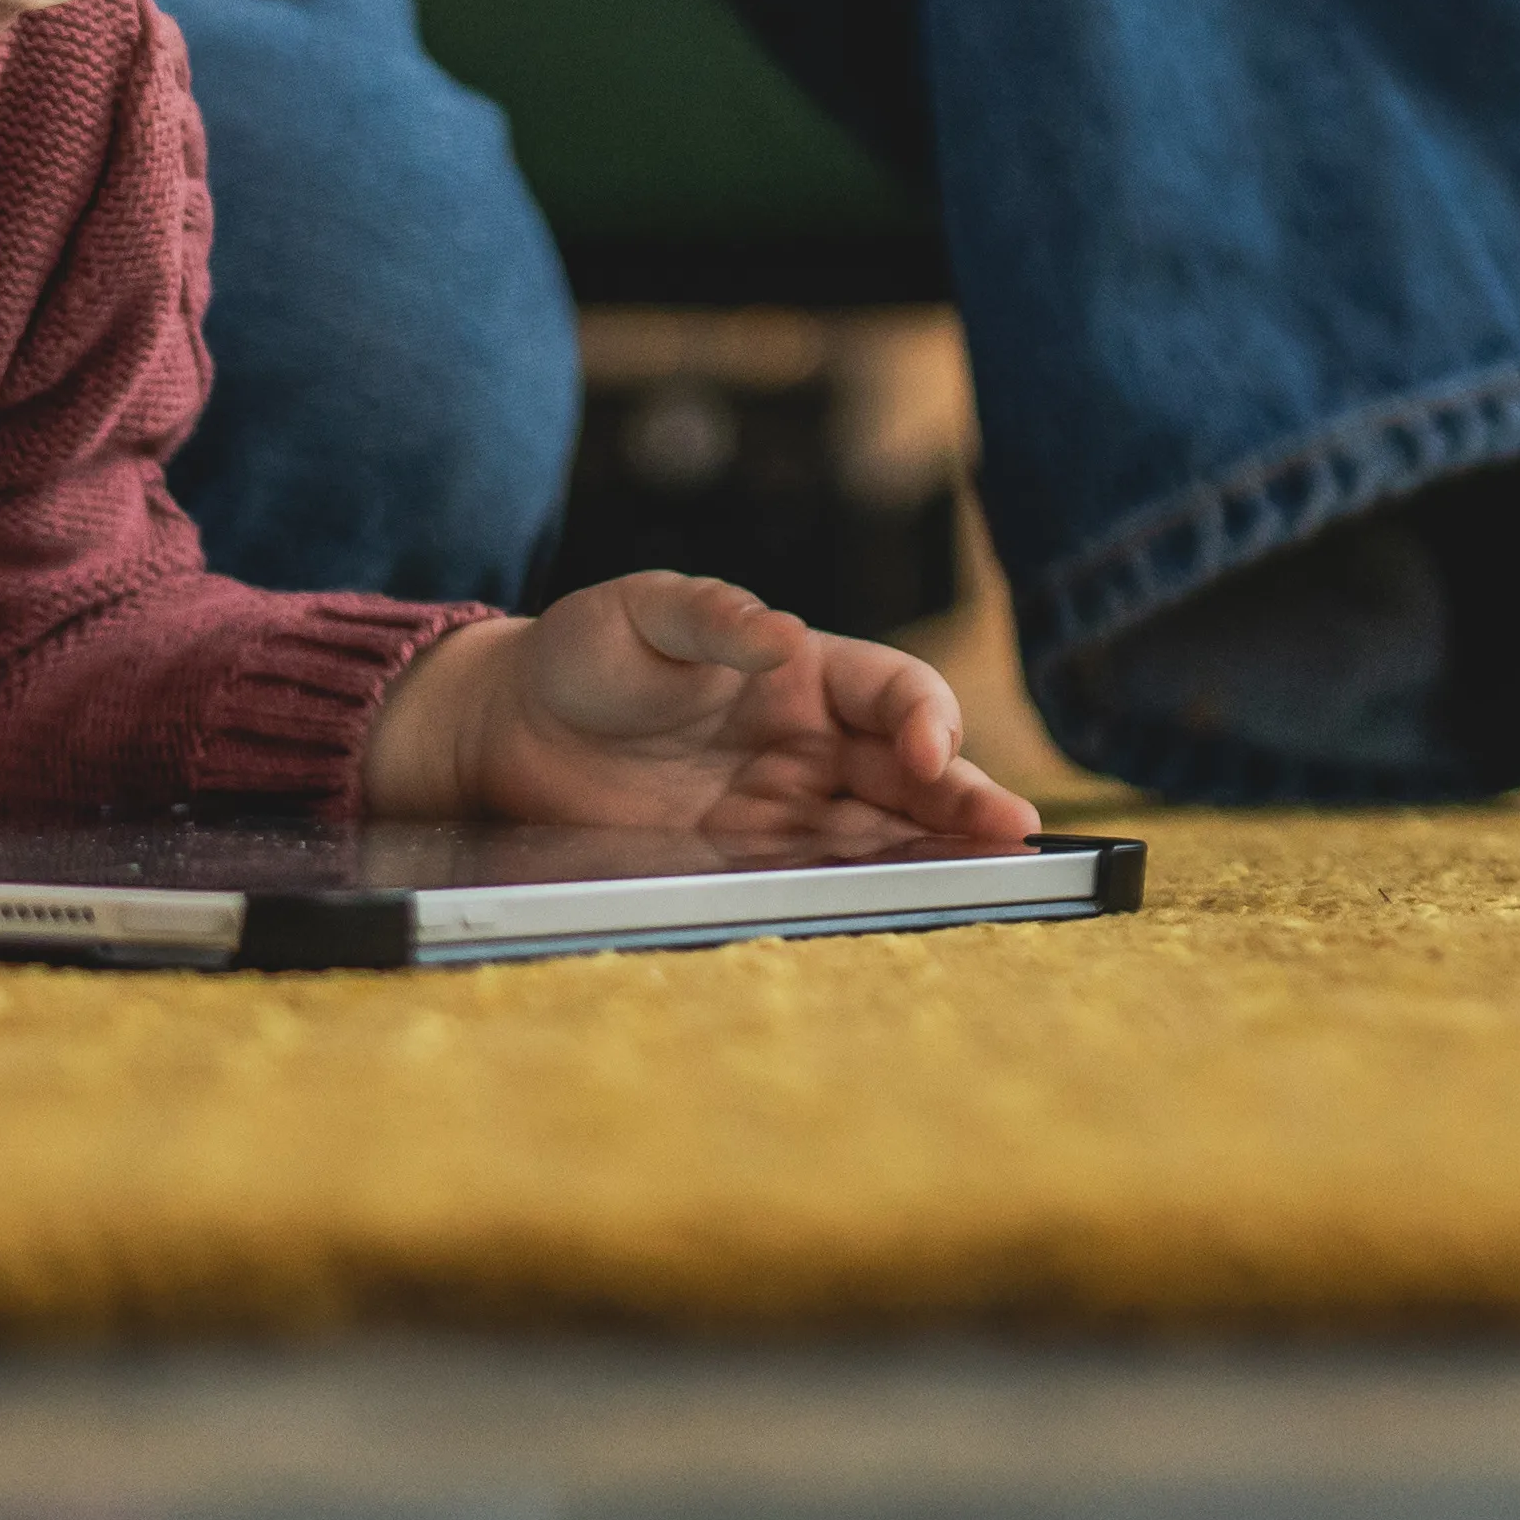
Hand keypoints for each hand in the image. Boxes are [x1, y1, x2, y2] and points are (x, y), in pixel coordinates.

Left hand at [366, 569, 1043, 863]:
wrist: (506, 732)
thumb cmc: (582, 653)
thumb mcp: (637, 613)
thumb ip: (711, 617)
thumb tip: (781, 632)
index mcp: (802, 670)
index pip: (893, 689)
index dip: (925, 715)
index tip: (931, 750)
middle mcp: (810, 741)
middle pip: (912, 772)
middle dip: (967, 797)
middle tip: (1013, 832)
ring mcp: (784, 807)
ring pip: (884, 832)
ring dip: (940, 852)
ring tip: (995, 875)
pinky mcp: (746, 864)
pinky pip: (822, 879)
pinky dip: (873, 892)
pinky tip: (912, 905)